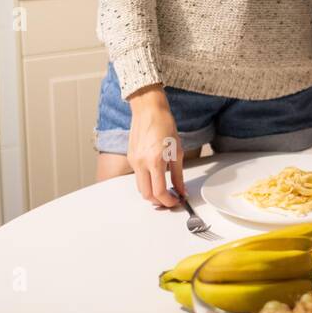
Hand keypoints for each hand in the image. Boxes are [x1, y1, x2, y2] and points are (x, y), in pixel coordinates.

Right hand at [126, 85, 185, 207]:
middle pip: (146, 194)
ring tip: (165, 190)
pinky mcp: (130, 158)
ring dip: (152, 193)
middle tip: (170, 199)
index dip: (168, 201)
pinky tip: (156, 177)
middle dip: (159, 201)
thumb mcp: (177, 151)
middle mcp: (141, 163)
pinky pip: (137, 177)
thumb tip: (181, 190)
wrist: (148, 110)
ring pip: (140, 187)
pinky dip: (147, 182)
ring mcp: (134, 161)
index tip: (175, 202)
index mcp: (155, 160)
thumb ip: (178, 174)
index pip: (159, 191)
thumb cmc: (165, 125)